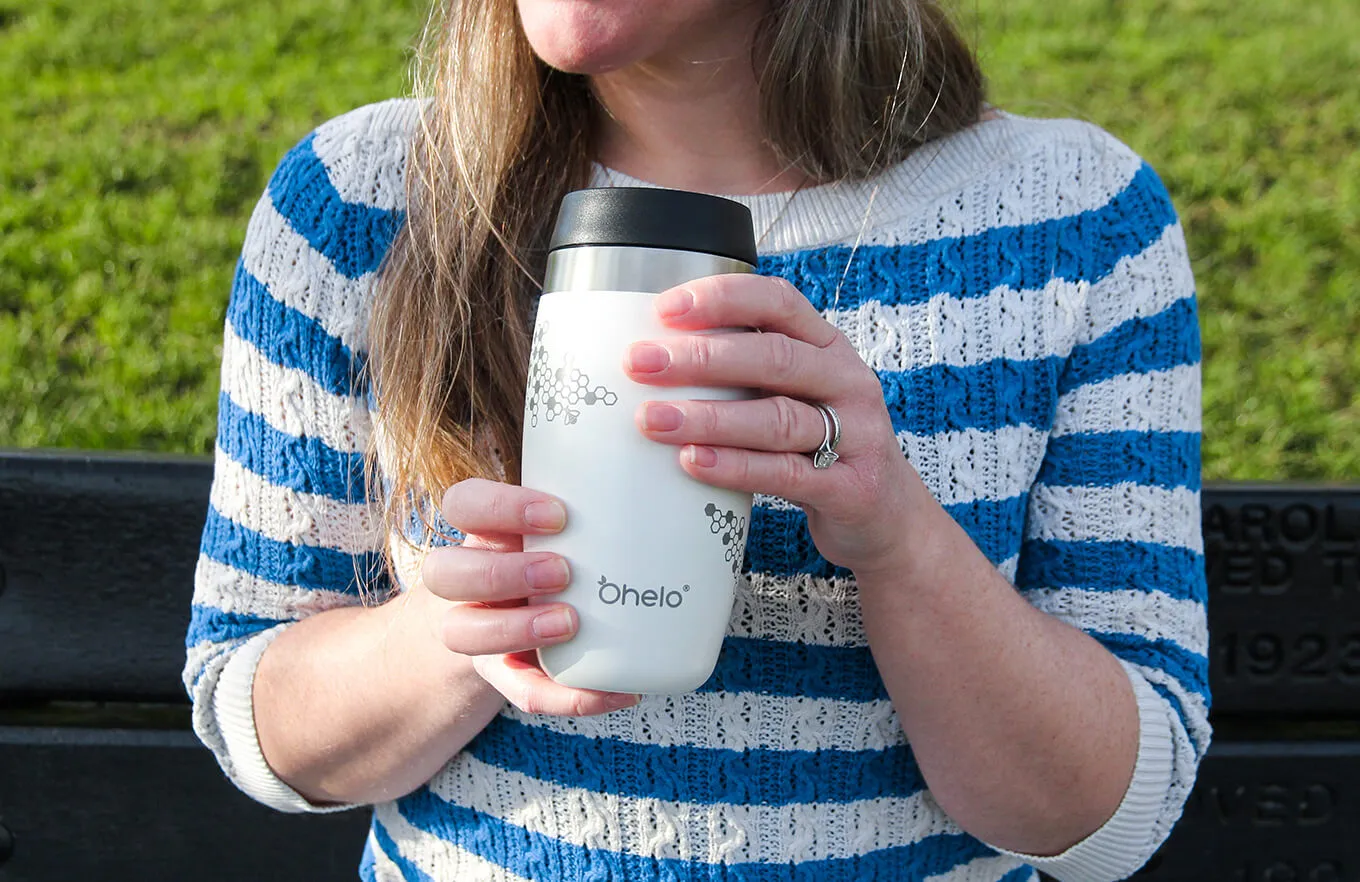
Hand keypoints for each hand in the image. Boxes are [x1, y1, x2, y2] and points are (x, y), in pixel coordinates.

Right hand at [420, 478, 638, 715]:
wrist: (518, 620)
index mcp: (482, 531)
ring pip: (461, 633)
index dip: (498, 506)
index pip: (462, 504)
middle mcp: (464, 580)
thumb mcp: (557, 527)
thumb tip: (673, 486)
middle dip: (502, 572)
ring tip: (570, 623)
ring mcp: (474, 629)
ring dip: (515, 628)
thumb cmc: (555, 555)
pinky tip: (615, 691)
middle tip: (563, 571)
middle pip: (443, 572)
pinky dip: (567, 695)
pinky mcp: (502, 675)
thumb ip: (591, 510)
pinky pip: (522, 691)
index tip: (558, 514)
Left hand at [624, 275, 920, 575]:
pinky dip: (735, 467)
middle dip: (701, 357)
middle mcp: (846, 381)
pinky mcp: (850, 488)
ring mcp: (856, 435)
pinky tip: (693, 462)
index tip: (665, 308)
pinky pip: (787, 474)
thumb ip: (746, 373)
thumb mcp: (797, 395)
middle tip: (642, 363)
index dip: (723, 299)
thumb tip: (655, 357)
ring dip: (709, 417)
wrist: (887, 518)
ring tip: (652, 419)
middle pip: (773, 357)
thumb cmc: (824, 447)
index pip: (779, 302)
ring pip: (777, 419)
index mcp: (828, 347)